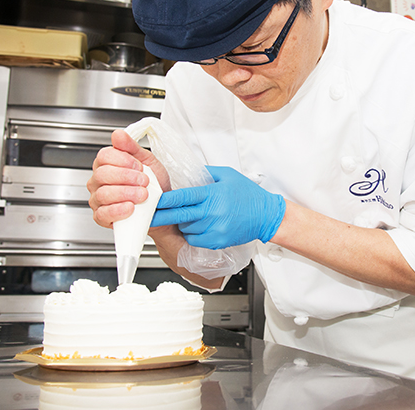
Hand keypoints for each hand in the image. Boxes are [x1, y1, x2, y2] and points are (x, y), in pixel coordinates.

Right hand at [88, 129, 170, 227]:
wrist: (163, 208)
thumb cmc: (154, 185)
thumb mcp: (148, 161)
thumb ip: (132, 147)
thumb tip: (118, 134)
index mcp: (107, 164)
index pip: (104, 156)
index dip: (123, 160)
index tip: (139, 166)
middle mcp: (98, 181)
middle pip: (102, 174)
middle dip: (127, 177)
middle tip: (144, 181)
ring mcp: (97, 199)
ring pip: (103, 194)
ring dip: (126, 193)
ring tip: (143, 195)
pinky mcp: (101, 217)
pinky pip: (102, 214)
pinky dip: (118, 210)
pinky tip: (131, 207)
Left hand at [150, 166, 285, 248]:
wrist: (266, 216)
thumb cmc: (249, 195)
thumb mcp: (228, 175)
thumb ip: (206, 173)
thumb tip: (187, 172)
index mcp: (213, 194)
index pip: (182, 197)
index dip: (165, 199)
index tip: (153, 200)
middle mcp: (212, 213)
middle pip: (178, 216)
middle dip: (160, 216)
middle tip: (148, 215)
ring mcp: (214, 229)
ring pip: (186, 228)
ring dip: (182, 222)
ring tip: (191, 215)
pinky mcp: (217, 241)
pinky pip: (194, 239)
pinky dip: (192, 233)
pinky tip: (198, 225)